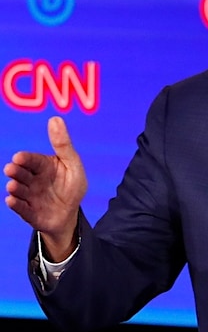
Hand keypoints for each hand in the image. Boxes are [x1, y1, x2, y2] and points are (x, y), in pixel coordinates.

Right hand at [4, 116, 87, 260]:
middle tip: (11, 168)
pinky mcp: (29, 212)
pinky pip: (21, 209)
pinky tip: (11, 200)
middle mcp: (32, 180)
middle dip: (16, 171)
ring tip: (12, 185)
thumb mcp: (72, 164)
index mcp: (43, 166)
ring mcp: (29, 197)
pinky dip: (16, 205)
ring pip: (19, 191)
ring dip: (15, 188)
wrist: (71, 213)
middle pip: (22, 174)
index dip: (25, 159)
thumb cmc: (72, 185)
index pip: (33, 160)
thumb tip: (55, 118)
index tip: (19, 157)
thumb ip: (63, 144)